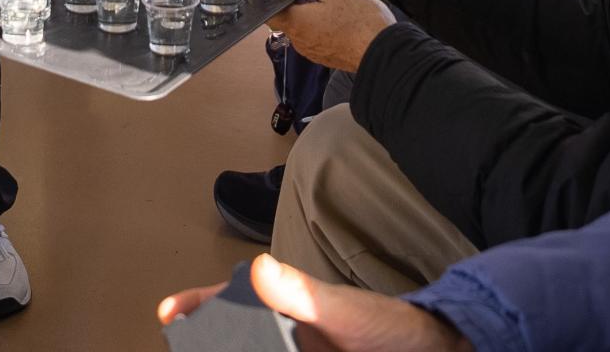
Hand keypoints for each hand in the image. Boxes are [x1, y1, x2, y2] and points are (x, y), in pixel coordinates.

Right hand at [160, 252, 471, 351]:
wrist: (439, 351)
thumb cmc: (393, 329)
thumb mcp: (347, 312)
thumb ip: (304, 294)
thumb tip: (258, 266)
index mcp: (289, 308)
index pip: (233, 301)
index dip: (199, 305)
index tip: (170, 312)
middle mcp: (289, 331)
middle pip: (237, 332)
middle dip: (211, 335)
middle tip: (188, 341)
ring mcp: (299, 347)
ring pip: (255, 343)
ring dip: (233, 343)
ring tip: (206, 348)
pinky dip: (256, 350)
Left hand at [269, 0, 395, 71]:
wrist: (385, 51)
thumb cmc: (361, 22)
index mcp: (297, 23)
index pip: (270, 13)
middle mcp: (301, 41)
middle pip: (288, 20)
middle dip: (296, 5)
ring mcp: (314, 52)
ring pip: (304, 29)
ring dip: (311, 17)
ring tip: (330, 4)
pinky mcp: (327, 57)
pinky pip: (317, 39)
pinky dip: (323, 28)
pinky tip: (339, 19)